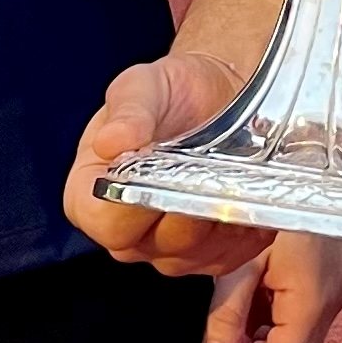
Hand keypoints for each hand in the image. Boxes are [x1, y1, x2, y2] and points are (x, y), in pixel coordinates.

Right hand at [64, 47, 267, 276]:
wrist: (219, 93)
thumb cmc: (171, 92)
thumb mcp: (141, 86)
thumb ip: (126, 113)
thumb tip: (110, 141)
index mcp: (91, 195)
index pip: (105, 223)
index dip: (133, 206)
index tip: (162, 173)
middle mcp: (127, 233)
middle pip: (157, 244)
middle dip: (188, 207)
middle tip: (213, 170)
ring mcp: (170, 250)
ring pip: (198, 252)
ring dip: (220, 215)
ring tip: (236, 175)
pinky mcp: (212, 256)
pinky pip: (231, 255)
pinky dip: (244, 226)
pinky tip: (250, 192)